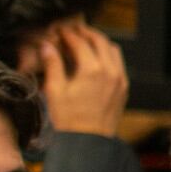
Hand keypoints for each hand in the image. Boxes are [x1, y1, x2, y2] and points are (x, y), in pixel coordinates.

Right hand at [37, 20, 127, 136]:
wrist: (88, 142)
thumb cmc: (69, 120)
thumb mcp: (55, 91)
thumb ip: (53, 65)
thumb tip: (47, 47)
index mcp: (92, 70)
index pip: (80, 43)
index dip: (69, 34)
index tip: (60, 31)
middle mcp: (110, 71)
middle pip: (100, 41)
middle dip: (86, 33)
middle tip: (74, 30)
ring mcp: (119, 79)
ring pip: (113, 50)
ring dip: (100, 42)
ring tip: (87, 41)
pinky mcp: (123, 87)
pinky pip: (119, 63)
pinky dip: (108, 55)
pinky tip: (97, 59)